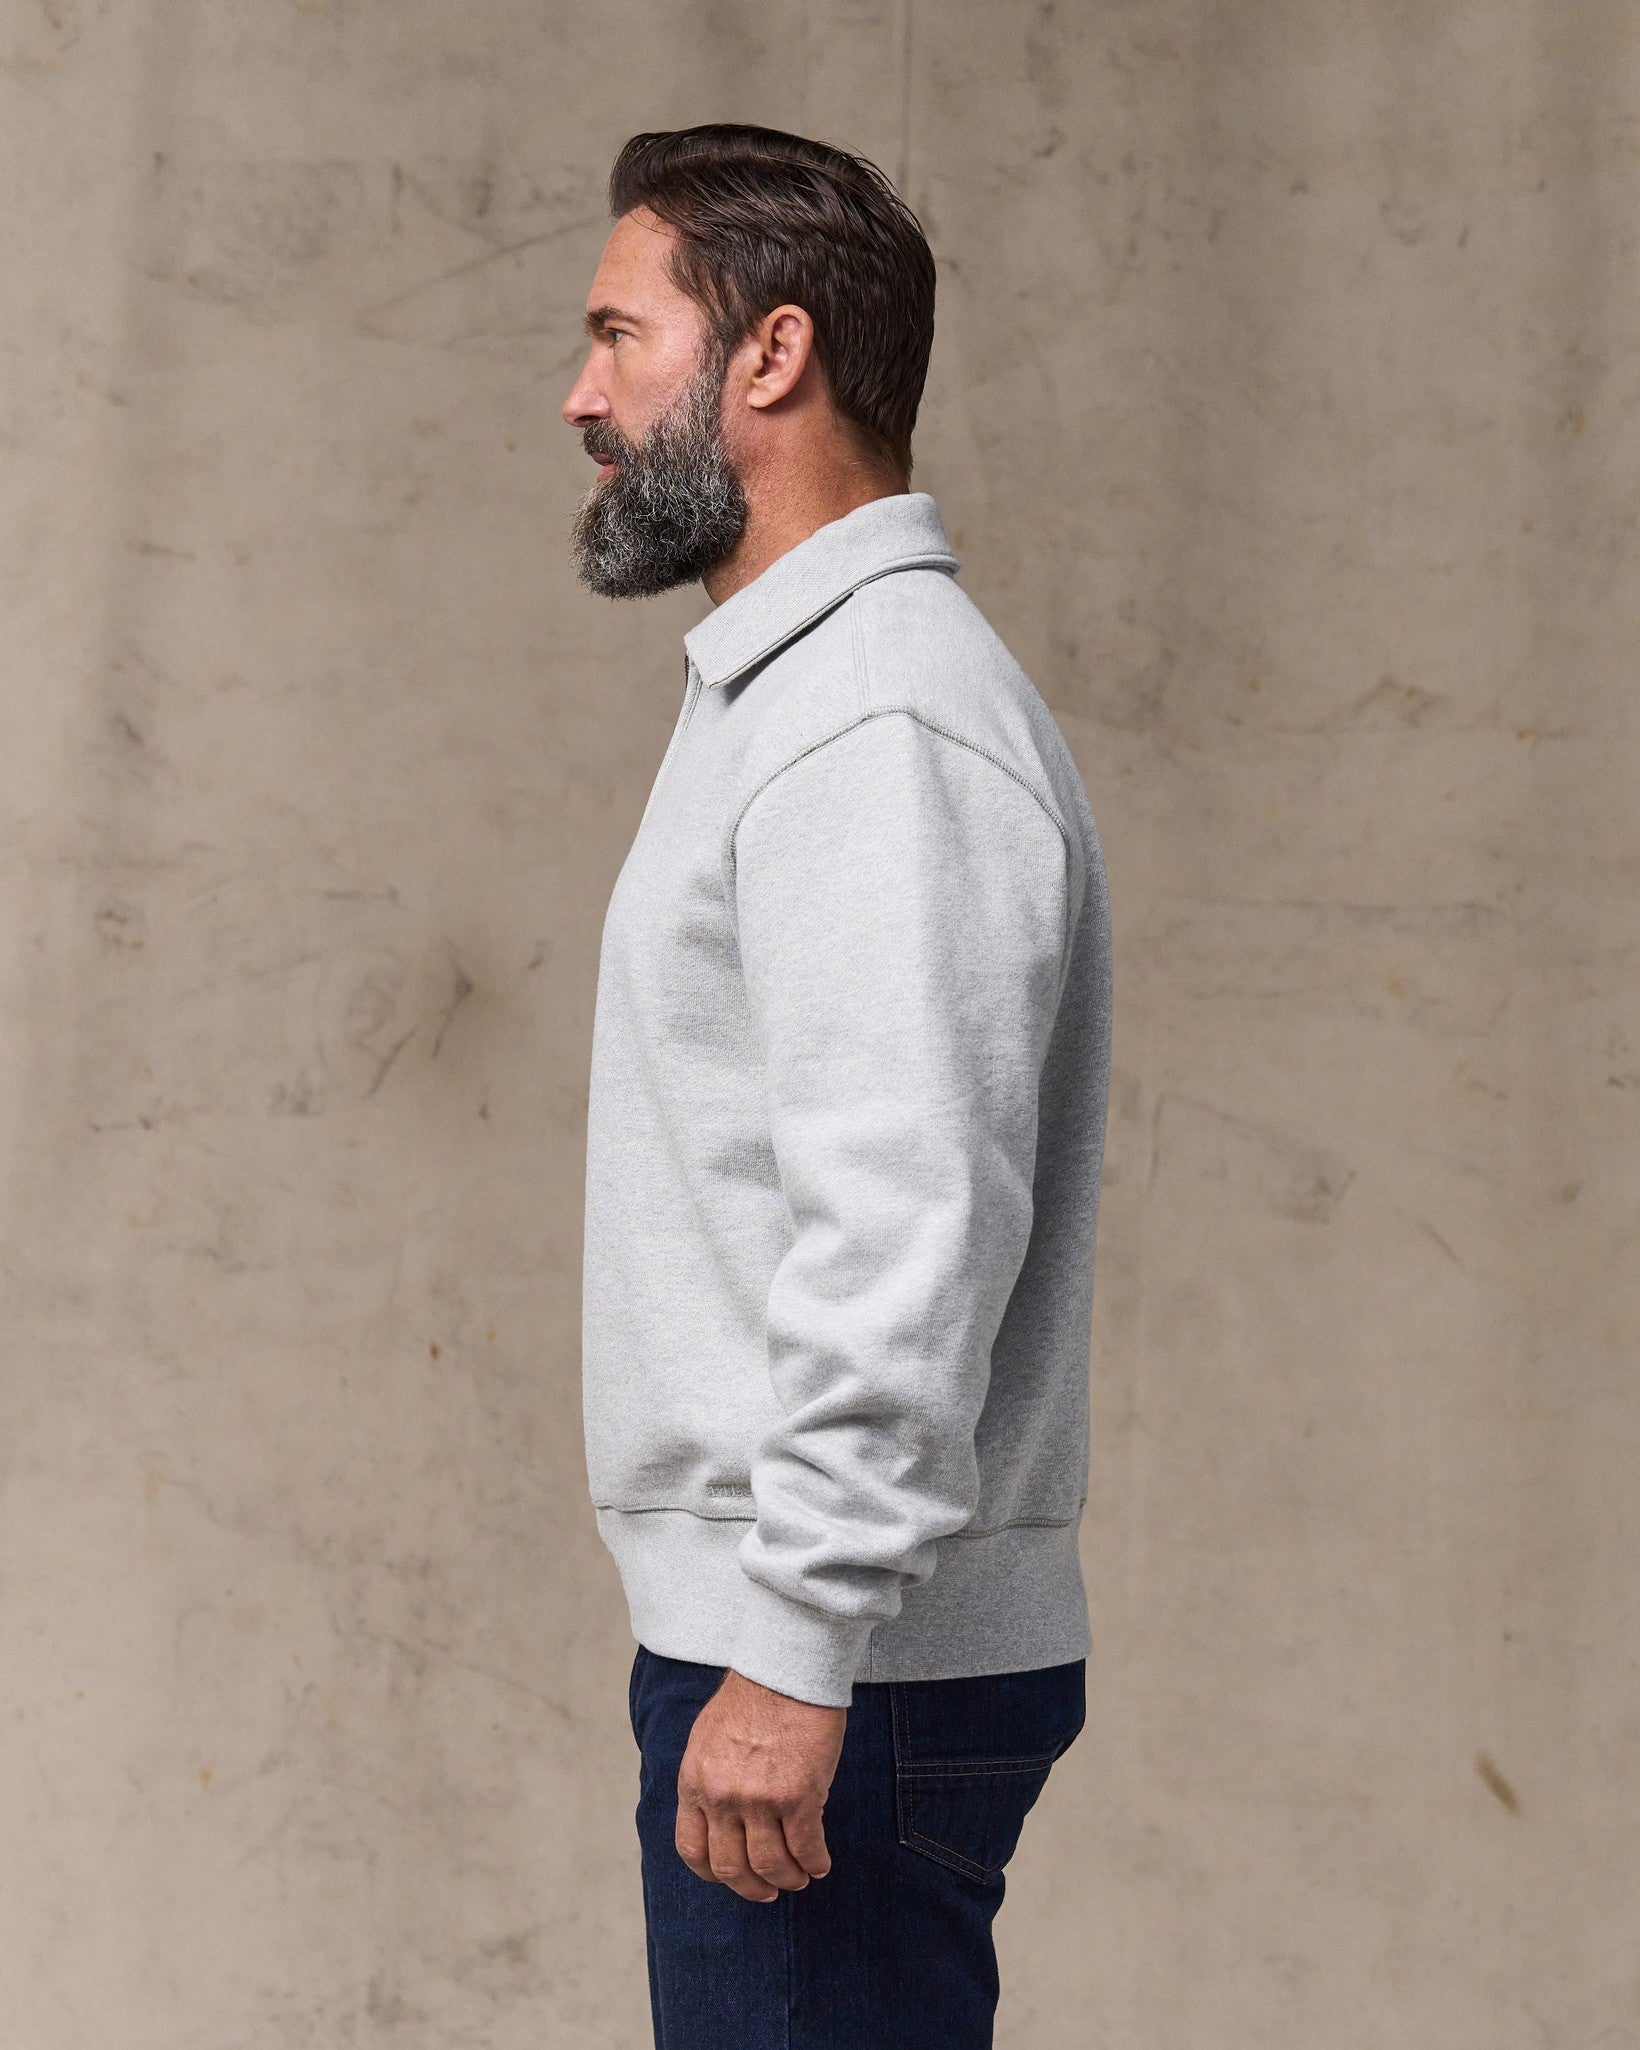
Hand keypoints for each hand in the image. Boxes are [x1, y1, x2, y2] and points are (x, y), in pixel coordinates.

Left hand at [675, 1668, 846, 1901]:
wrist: (785, 1667)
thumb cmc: (753, 1695)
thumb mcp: (709, 1739)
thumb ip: (712, 1779)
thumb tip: (725, 1814)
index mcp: (695, 1782)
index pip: (692, 1847)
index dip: (712, 1872)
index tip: (731, 1877)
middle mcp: (722, 1797)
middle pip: (730, 1867)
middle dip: (751, 1887)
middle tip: (768, 1891)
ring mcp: (759, 1800)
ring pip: (770, 1864)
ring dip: (787, 1879)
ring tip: (799, 1878)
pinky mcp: (798, 1796)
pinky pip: (806, 1847)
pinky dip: (814, 1862)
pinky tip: (820, 1863)